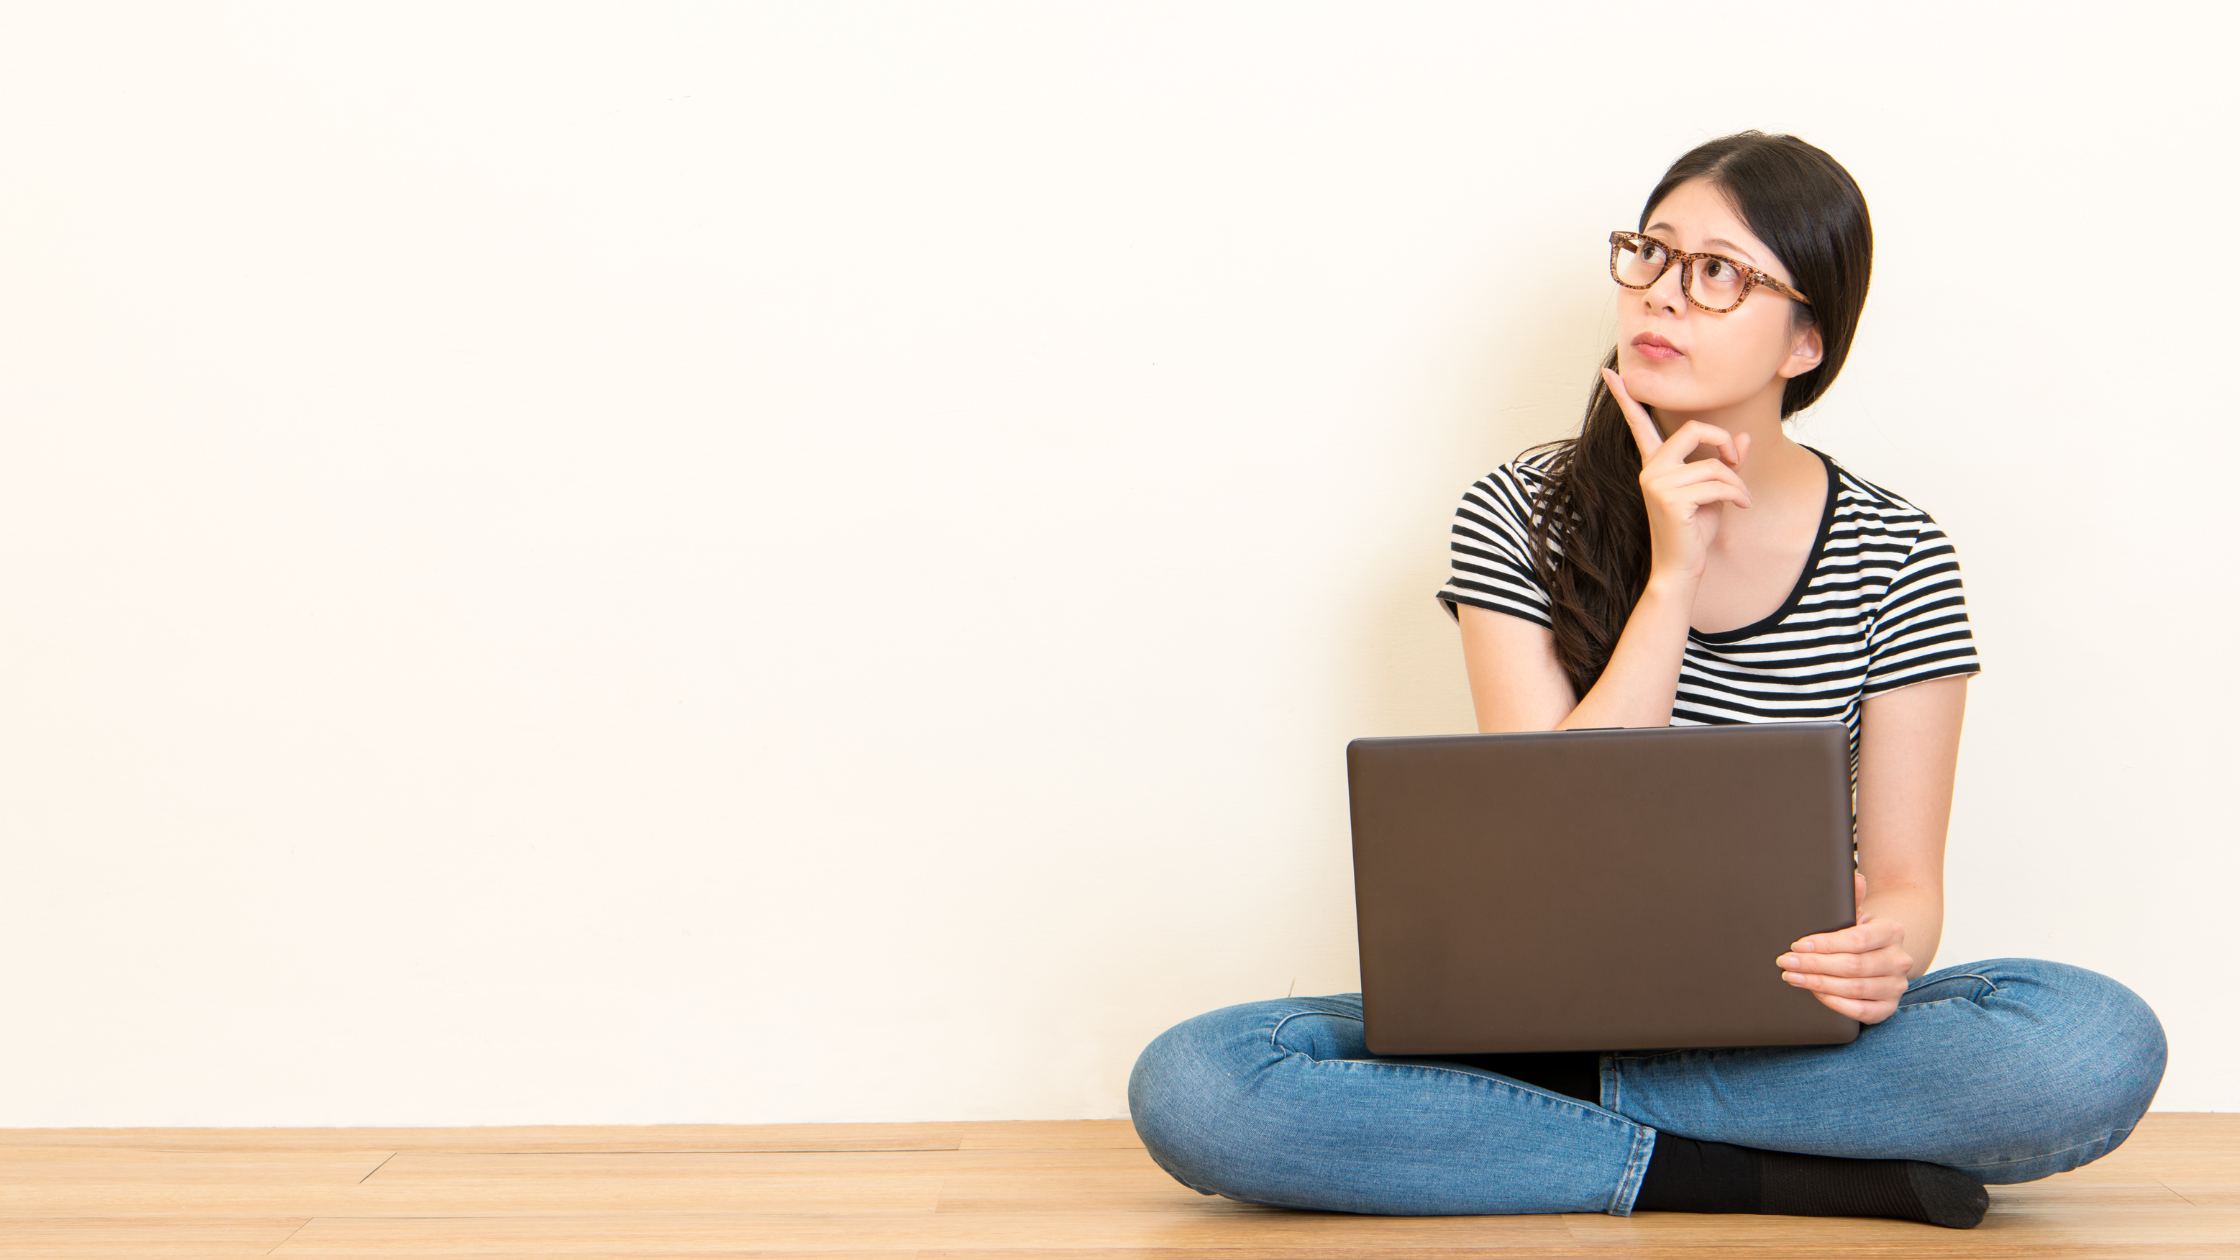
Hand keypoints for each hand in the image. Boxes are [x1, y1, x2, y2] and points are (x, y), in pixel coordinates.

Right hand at [1604, 367, 1752, 582]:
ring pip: (1714, 465)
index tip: (1611, 373)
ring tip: (1741, 500)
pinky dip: (1737, 494)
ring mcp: (1657, 484)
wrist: (1682, 569)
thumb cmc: (1694, 533)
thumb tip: (1744, 440)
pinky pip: (1717, 484)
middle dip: (1722, 440)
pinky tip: (1740, 507)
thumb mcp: (1713, 493)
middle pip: (1692, 429)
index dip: (1626, 398)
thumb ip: (1725, 464)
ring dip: (1737, 482)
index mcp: (1654, 465)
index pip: (1639, 425)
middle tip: (1734, 461)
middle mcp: (1651, 470)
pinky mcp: (1670, 500)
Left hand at [1777, 872, 1913, 1023]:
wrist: (1881, 956)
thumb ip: (1853, 898)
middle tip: (1786, 962)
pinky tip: (1816, 994)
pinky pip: (1862, 1011)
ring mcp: (1896, 986)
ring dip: (1818, 984)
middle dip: (1813, 965)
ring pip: (1855, 989)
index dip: (1824, 945)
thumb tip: (1855, 878)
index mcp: (1892, 931)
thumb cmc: (1861, 935)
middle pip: (1852, 965)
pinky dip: (1836, 1003)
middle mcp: (1899, 959)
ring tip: (1792, 977)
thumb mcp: (1856, 915)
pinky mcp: (1889, 1007)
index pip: (1856, 940)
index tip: (1797, 945)